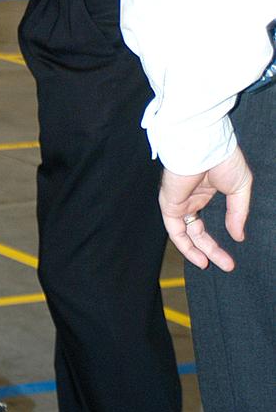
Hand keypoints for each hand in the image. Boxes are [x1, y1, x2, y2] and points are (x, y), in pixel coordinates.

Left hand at [159, 146, 252, 271]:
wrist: (206, 146)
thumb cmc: (223, 158)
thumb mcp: (240, 188)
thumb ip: (238, 213)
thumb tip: (238, 236)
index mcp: (204, 191)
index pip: (206, 222)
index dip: (216, 240)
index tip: (231, 255)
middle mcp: (190, 198)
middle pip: (196, 231)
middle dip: (211, 250)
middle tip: (227, 265)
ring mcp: (179, 201)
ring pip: (186, 233)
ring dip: (198, 251)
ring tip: (213, 265)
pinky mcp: (169, 203)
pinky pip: (175, 230)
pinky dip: (185, 246)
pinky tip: (200, 257)